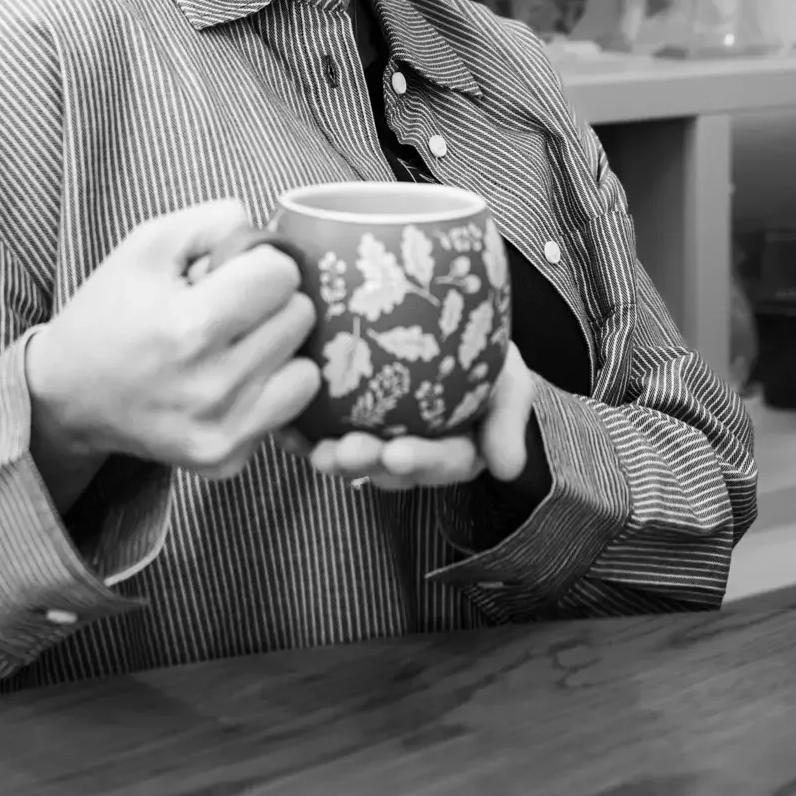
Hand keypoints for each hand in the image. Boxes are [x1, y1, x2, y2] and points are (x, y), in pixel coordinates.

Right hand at [25, 199, 321, 488]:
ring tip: (235, 345)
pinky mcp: (227, 460)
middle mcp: (210, 387)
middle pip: (300, 318)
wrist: (68, 394)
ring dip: (279, 349)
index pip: (282, 275)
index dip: (259, 263)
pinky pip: (290, 410)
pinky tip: (230, 380)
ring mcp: (221, 431)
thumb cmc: (111, 309)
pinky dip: (271, 390)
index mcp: (189, 327)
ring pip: (307, 368)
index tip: (231, 274)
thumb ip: (217, 221)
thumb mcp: (149, 243)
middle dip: (272, 303)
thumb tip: (272, 235)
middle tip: (230, 309)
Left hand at [306, 340, 536, 492]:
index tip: (399, 453)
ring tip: (314, 448)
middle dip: (366, 462)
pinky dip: (302, 436)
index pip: (443, 461)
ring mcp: (377, 441)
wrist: (449, 325)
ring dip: (332, 456)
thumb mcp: (509, 380)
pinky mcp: (342, 425)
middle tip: (344, 452)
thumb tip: (510, 469)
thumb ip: (508, 419)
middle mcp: (413, 453)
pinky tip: (286, 430)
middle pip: (390, 466)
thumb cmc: (483, 353)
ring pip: (353, 458)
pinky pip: (319, 435)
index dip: (421, 461)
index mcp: (456, 451)